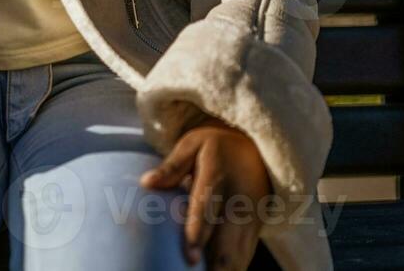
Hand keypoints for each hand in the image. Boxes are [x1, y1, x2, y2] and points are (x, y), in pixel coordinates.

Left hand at [139, 119, 272, 269]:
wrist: (256, 150)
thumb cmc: (215, 148)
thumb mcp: (193, 144)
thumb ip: (172, 166)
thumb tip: (146, 182)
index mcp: (217, 178)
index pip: (207, 210)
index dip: (198, 234)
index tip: (190, 258)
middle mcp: (237, 204)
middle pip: (229, 243)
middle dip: (217, 267)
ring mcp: (250, 220)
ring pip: (240, 257)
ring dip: (224, 270)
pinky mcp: (255, 231)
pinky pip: (244, 258)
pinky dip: (232, 269)